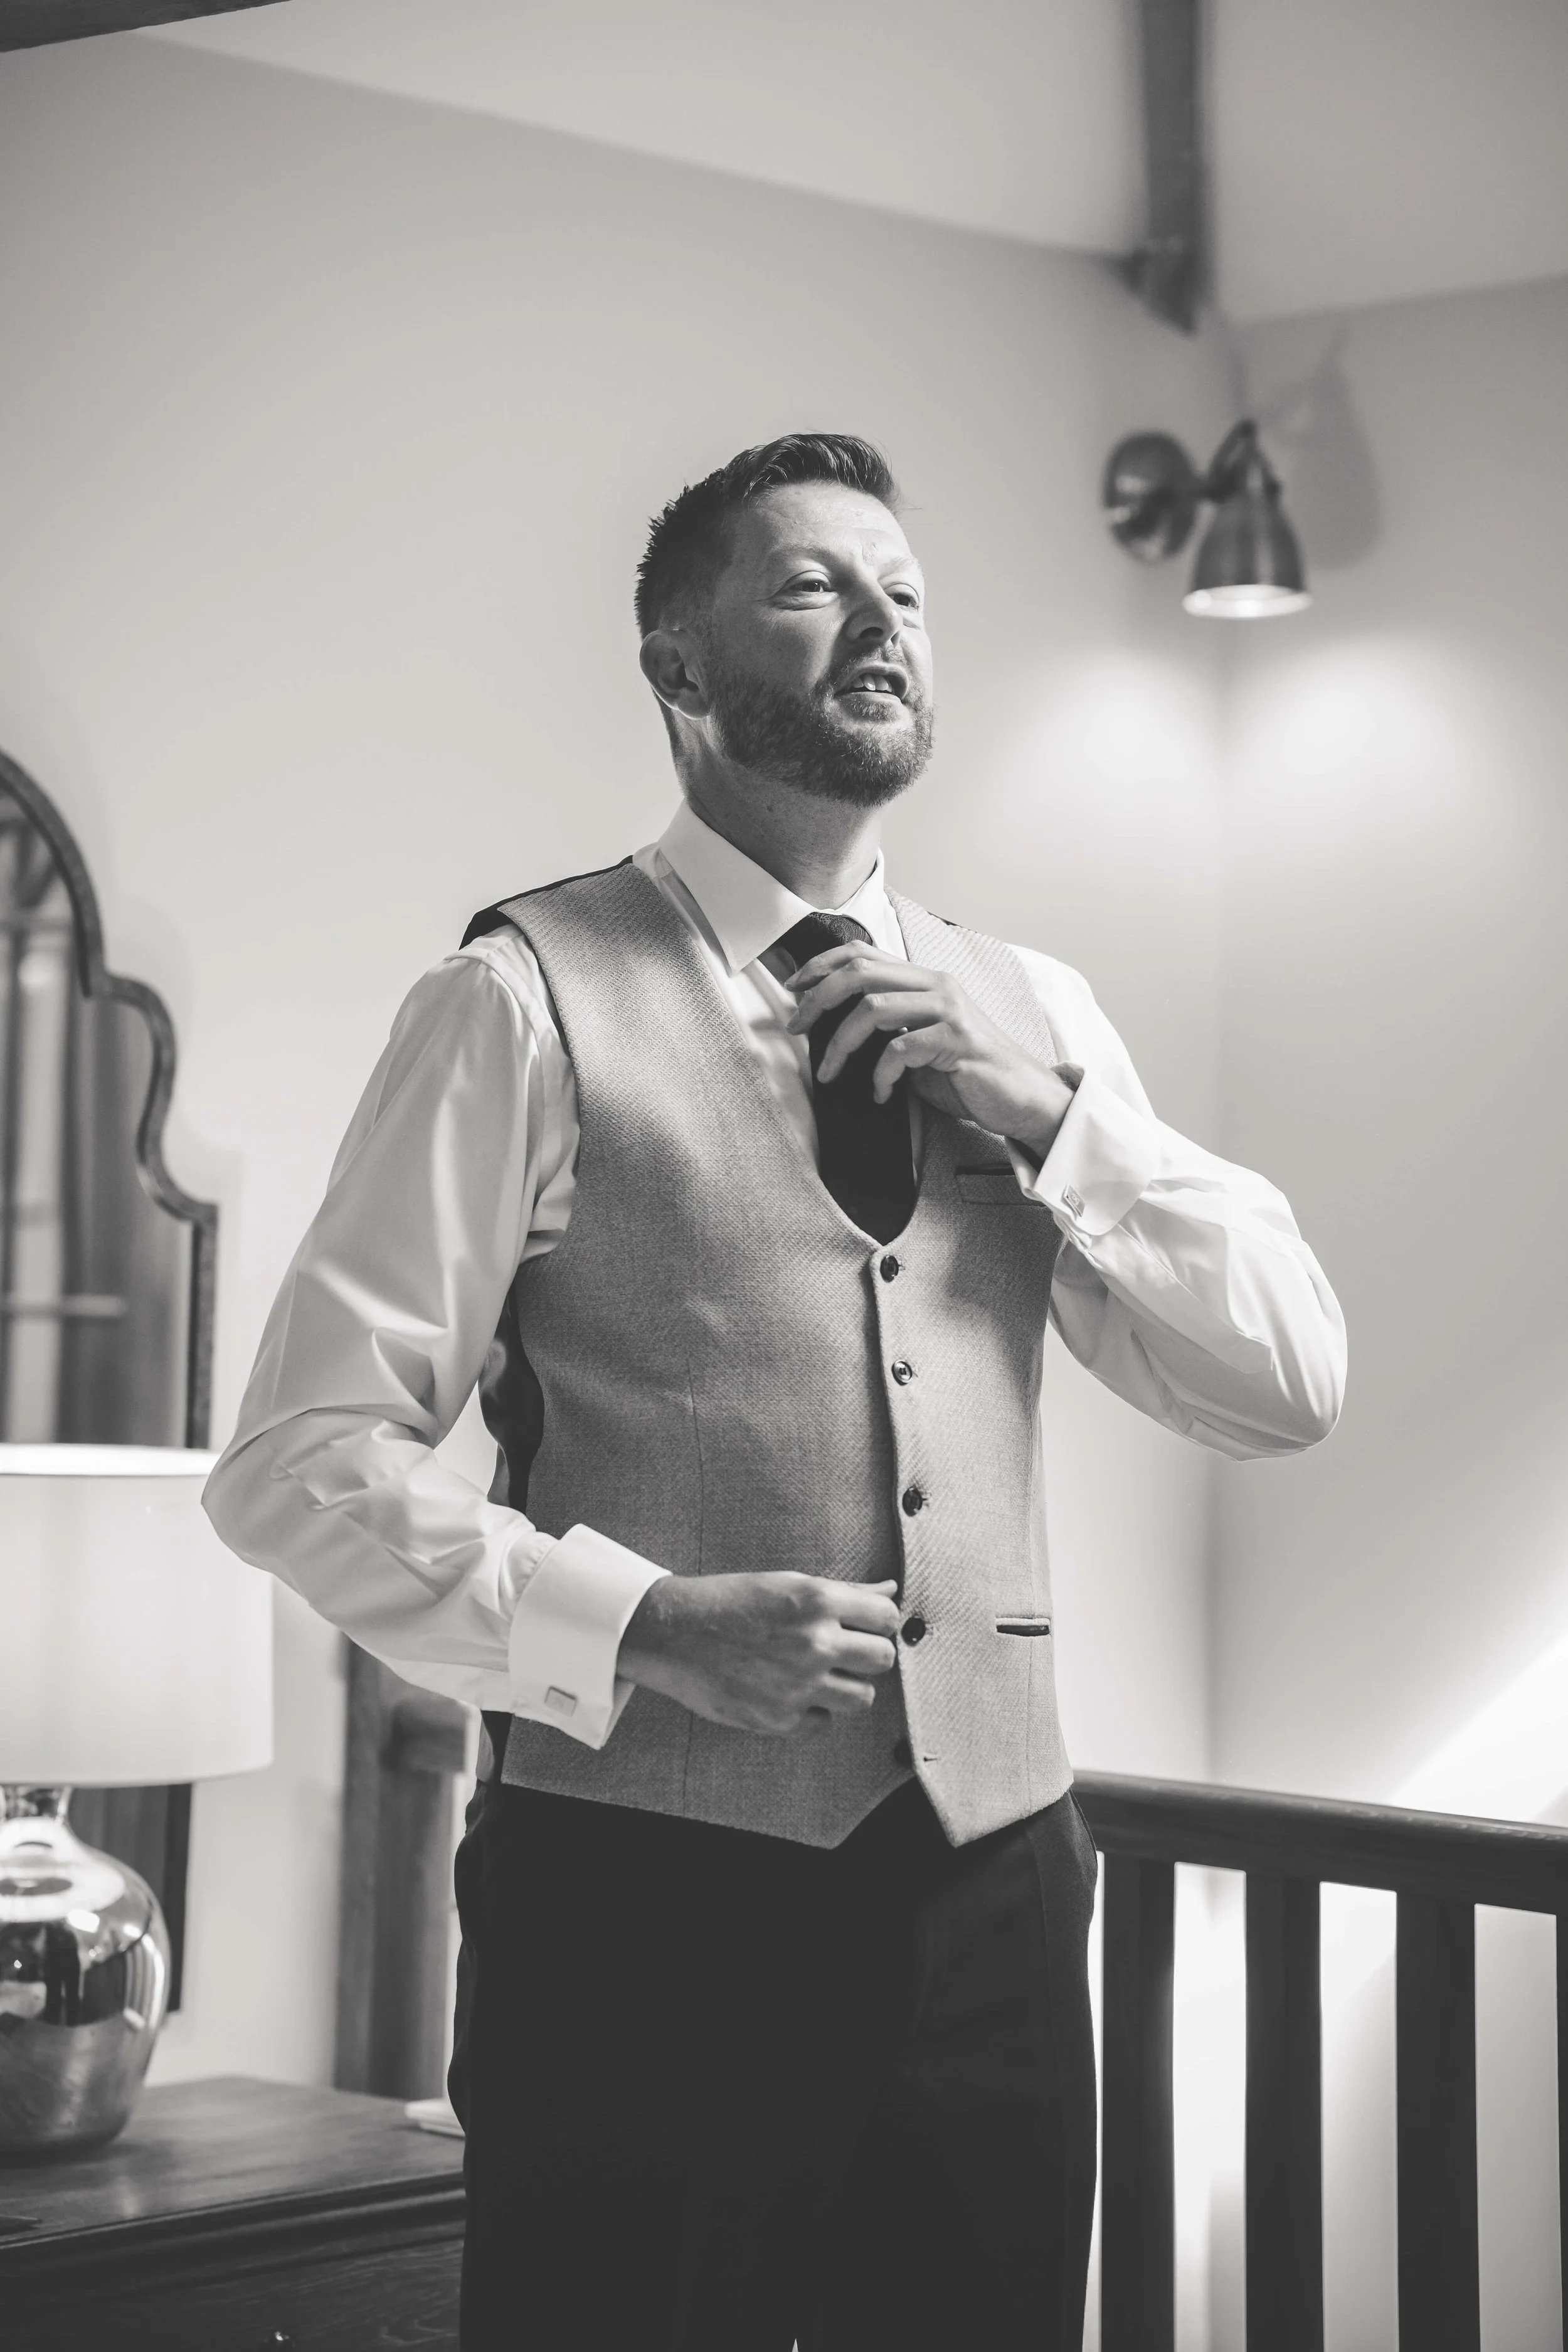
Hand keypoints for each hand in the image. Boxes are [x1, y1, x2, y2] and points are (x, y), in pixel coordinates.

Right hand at [617, 1573, 901, 1735]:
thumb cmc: (729, 1602)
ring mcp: (798, 1685)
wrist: (672, 1634)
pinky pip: (822, 1722)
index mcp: (818, 1601)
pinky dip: (811, 1711)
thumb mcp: (787, 1584)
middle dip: (868, 1655)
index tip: (866, 1625)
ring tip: (820, 1675)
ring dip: (847, 1688)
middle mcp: (814, 1643)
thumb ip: (845, 1592)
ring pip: (862, 1699)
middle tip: (845, 1652)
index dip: (879, 1622)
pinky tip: (789, 1692)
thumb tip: (891, 1589)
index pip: (888, 1617)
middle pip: (883, 1660)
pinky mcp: (780, 1718)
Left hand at [786, 945, 1076, 1155]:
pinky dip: (880, 1076)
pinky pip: (899, 1050)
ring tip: (829, 1073)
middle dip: (818, 998)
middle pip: (861, 972)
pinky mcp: (958, 1040)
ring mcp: (950, 1010)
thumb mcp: (920, 1042)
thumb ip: (889, 1027)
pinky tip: (881, 1094)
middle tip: (795, 1027)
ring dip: (840, 1044)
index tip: (794, 988)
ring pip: (874, 1008)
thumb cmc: (967, 1074)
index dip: (822, 965)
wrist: (1021, 1099)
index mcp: (926, 980)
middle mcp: (937, 985)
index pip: (864, 953)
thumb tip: (832, 1027)